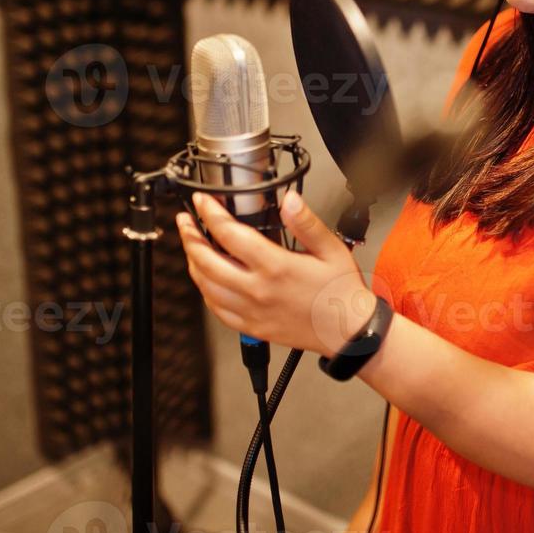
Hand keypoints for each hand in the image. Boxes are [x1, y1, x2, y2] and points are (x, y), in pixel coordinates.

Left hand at [176, 188, 378, 356]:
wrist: (348, 331)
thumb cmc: (340, 291)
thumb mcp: (331, 248)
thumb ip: (306, 223)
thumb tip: (290, 201)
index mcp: (275, 267)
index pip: (229, 234)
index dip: (210, 214)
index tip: (202, 202)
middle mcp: (258, 290)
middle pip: (207, 261)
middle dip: (190, 237)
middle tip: (185, 221)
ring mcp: (251, 311)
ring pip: (206, 286)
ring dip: (193, 263)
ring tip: (191, 247)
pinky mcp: (252, 327)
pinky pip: (217, 309)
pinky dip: (205, 291)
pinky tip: (206, 280)